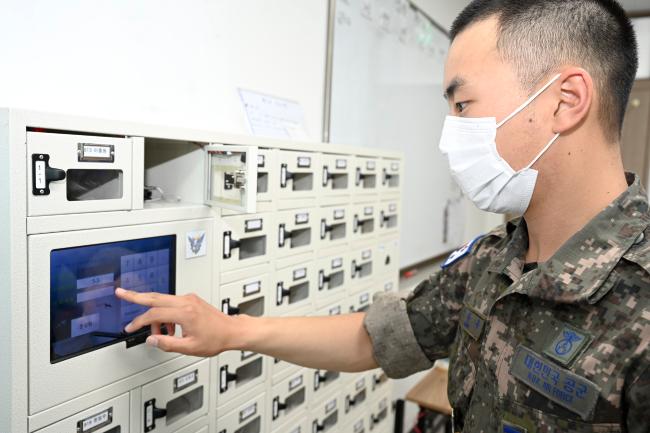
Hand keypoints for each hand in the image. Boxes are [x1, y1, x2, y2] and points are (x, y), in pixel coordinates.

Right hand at [115, 288, 232, 356]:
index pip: (154, 314)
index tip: (130, 328)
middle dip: (135, 296)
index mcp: (185, 313)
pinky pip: (172, 303)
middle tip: (120, 293)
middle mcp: (186, 301)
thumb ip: (167, 344)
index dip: (139, 321)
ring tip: (160, 332)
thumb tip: (151, 339)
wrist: (231, 331)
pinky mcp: (192, 300)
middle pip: (155, 297)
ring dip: (155, 314)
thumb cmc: (216, 339)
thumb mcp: (190, 347)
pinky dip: (165, 313)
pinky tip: (170, 328)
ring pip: (163, 300)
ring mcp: (189, 299)